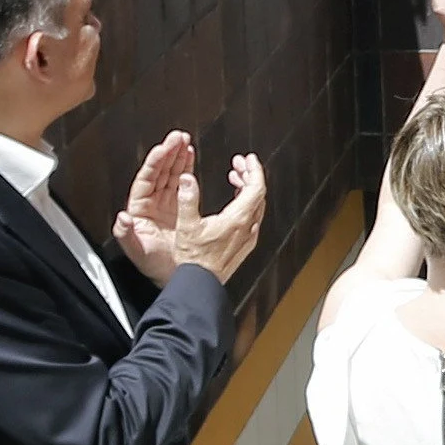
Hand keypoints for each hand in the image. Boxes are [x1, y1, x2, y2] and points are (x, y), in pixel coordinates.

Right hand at [112, 130, 271, 282]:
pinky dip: (245, 205)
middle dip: (249, 176)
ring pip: (255, 207)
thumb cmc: (194, 260)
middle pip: (258, 195)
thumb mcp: (187, 225)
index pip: (256, 188)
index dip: (254, 170)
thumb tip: (188, 180)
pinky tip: (233, 204)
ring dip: (247, 190)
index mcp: (238, 219)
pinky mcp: (243, 246)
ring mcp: (247, 238)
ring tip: (235, 179)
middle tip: (239, 164)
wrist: (200, 285)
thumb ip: (188, 199)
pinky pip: (251, 219)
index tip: (249, 159)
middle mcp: (247, 228)